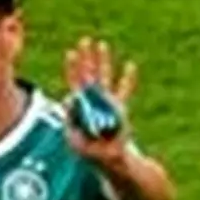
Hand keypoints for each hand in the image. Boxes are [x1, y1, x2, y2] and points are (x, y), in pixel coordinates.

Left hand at [63, 36, 138, 167]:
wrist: (110, 159)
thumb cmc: (91, 151)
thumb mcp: (75, 140)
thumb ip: (71, 122)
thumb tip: (69, 100)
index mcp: (81, 107)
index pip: (75, 83)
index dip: (73, 69)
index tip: (70, 53)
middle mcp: (93, 100)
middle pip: (89, 75)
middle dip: (86, 58)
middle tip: (85, 40)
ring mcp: (107, 102)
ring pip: (105, 78)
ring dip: (104, 62)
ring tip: (102, 45)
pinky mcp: (120, 108)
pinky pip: (124, 91)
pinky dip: (127, 79)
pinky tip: (130, 65)